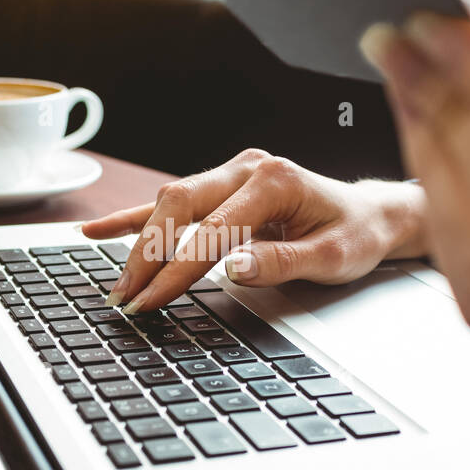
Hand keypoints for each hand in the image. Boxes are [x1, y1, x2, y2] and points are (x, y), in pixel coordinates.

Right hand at [79, 148, 428, 312]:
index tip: (152, 301)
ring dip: (138, 243)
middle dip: (146, 256)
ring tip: (117, 283)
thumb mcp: (332, 257)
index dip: (177, 269)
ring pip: (169, 203)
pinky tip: (99, 232)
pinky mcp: (222, 187)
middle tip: (126, 298)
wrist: (370, 215)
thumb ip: (281, 261)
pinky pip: (173, 203)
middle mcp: (248, 167)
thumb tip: (232, 268)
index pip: (211, 230)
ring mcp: (232, 173)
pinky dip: (135, 218)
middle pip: (178, 206)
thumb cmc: (355, 234)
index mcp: (274, 180)